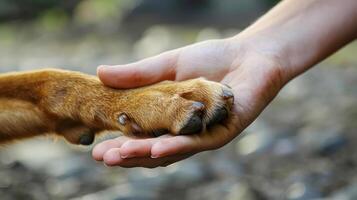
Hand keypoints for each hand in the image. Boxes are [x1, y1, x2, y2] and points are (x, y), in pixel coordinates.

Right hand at [92, 36, 286, 167]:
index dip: (120, 144)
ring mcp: (203, 136)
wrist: (250, 54)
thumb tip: (99, 73)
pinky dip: (176, 146)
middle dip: (127, 154)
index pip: (141, 136)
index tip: (95, 148)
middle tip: (102, 158)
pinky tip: (156, 150)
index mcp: (170, 119)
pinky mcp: (222, 133)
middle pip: (153, 149)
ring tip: (120, 156)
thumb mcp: (169, 65)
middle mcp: (184, 132)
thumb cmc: (212, 58)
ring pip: (172, 151)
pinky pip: (197, 143)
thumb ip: (139, 74)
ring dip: (146, 154)